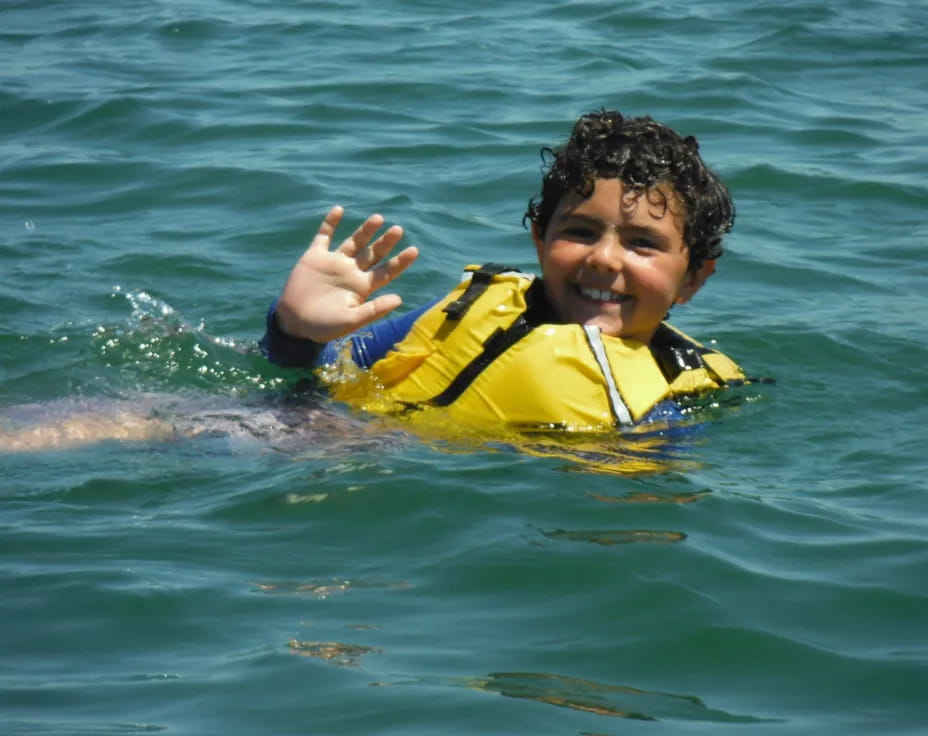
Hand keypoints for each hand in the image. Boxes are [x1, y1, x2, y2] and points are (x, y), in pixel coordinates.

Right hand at [274, 206, 418, 342]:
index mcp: (362, 287)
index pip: (386, 271)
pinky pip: (324, 236)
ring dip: (365, 230)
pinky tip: (339, 209)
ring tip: (379, 218)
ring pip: (354, 242)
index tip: (414, 250)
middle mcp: (351, 272)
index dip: (400, 261)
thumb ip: (374, 310)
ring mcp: (334, 262)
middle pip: (373, 253)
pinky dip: (331, 223)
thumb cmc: (324, 327)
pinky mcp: (315, 257)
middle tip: (398, 230)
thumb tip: (399, 298)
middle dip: (386, 242)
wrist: (294, 323)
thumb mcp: (351, 320)